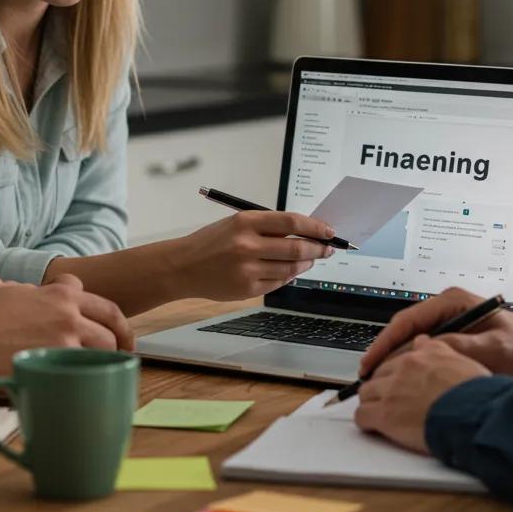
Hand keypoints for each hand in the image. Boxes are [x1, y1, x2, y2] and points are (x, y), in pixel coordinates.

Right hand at [0, 273, 133, 383]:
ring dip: (111, 357)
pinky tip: (94, 384)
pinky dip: (93, 375)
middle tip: (126, 349)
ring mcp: (66, 336)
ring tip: (109, 369)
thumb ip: (13, 290)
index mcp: (59, 293)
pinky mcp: (58, 361)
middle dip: (122, 335)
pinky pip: (88, 368)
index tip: (108, 325)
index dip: (102, 313)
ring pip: (106, 346)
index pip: (94, 297)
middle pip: (112, 320)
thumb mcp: (2, 293)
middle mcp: (68, 311)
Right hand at [170, 210, 334, 299]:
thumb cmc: (211, 242)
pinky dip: (289, 276)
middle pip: (296, 247)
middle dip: (318, 248)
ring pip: (290, 268)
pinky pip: (278, 282)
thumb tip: (304, 232)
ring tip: (311, 259)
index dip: (315, 227)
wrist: (183, 267)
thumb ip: (267, 227)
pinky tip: (291, 271)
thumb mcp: (236, 223)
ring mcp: (248, 270)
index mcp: (245, 222)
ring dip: (306, 263)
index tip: (329, 231)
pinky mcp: (248, 289)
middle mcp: (247, 245)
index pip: (291, 222)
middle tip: (328, 249)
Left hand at [354, 336, 490, 452]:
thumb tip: (423, 341)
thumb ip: (439, 350)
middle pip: (378, 374)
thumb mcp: (462, 360)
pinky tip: (373, 427)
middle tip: (388, 400)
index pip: (398, 358)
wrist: (476, 416)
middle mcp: (405, 367)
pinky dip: (366, 422)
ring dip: (371, 402)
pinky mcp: (385, 414)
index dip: (396, 373)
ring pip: (366, 392)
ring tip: (379, 414)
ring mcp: (392, 390)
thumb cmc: (477, 396)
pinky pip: (362, 416)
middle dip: (381, 387)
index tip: (397, 382)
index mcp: (424, 353)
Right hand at [359, 287, 512, 379]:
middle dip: (384, 352)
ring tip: (378, 380)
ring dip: (394, 359)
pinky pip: (420, 349)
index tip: (372, 360)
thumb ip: (467, 347)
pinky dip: (408, 364)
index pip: (408, 319)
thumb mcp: (498, 346)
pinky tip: (401, 380)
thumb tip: (434, 349)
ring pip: (409, 340)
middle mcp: (445, 309)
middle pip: (403, 329)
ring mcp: (446, 322)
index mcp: (452, 301)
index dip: (386, 341)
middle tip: (368, 375)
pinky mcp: (449, 337)